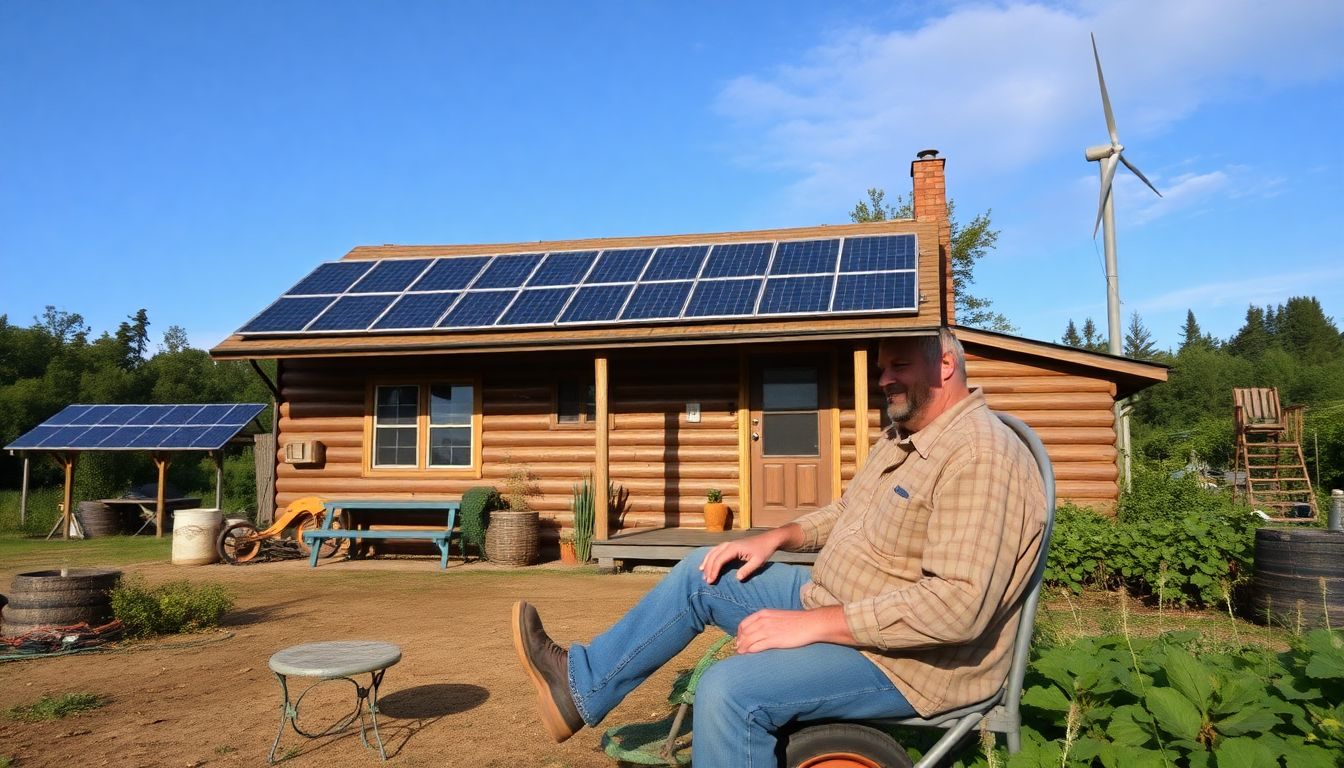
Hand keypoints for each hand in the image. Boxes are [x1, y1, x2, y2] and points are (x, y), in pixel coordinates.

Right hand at [699, 529, 786, 583]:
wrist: (768, 540)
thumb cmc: (764, 551)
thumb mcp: (758, 562)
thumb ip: (748, 570)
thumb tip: (737, 579)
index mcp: (734, 548)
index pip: (719, 560)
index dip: (713, 571)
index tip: (711, 581)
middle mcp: (729, 544)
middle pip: (714, 556)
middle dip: (708, 568)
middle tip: (706, 581)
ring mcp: (728, 543)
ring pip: (713, 552)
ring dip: (706, 562)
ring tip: (702, 573)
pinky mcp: (730, 545)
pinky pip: (716, 550)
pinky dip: (710, 557)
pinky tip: (706, 563)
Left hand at [734, 606, 851, 653]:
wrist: (810, 624)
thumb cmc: (797, 621)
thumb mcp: (778, 616)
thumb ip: (767, 621)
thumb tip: (758, 630)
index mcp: (763, 614)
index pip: (744, 624)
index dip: (739, 634)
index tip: (740, 640)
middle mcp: (763, 621)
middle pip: (744, 633)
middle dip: (739, 642)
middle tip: (739, 650)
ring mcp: (768, 630)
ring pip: (748, 641)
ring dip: (743, 648)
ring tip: (742, 654)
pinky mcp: (774, 640)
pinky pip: (756, 646)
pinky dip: (750, 651)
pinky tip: (749, 654)